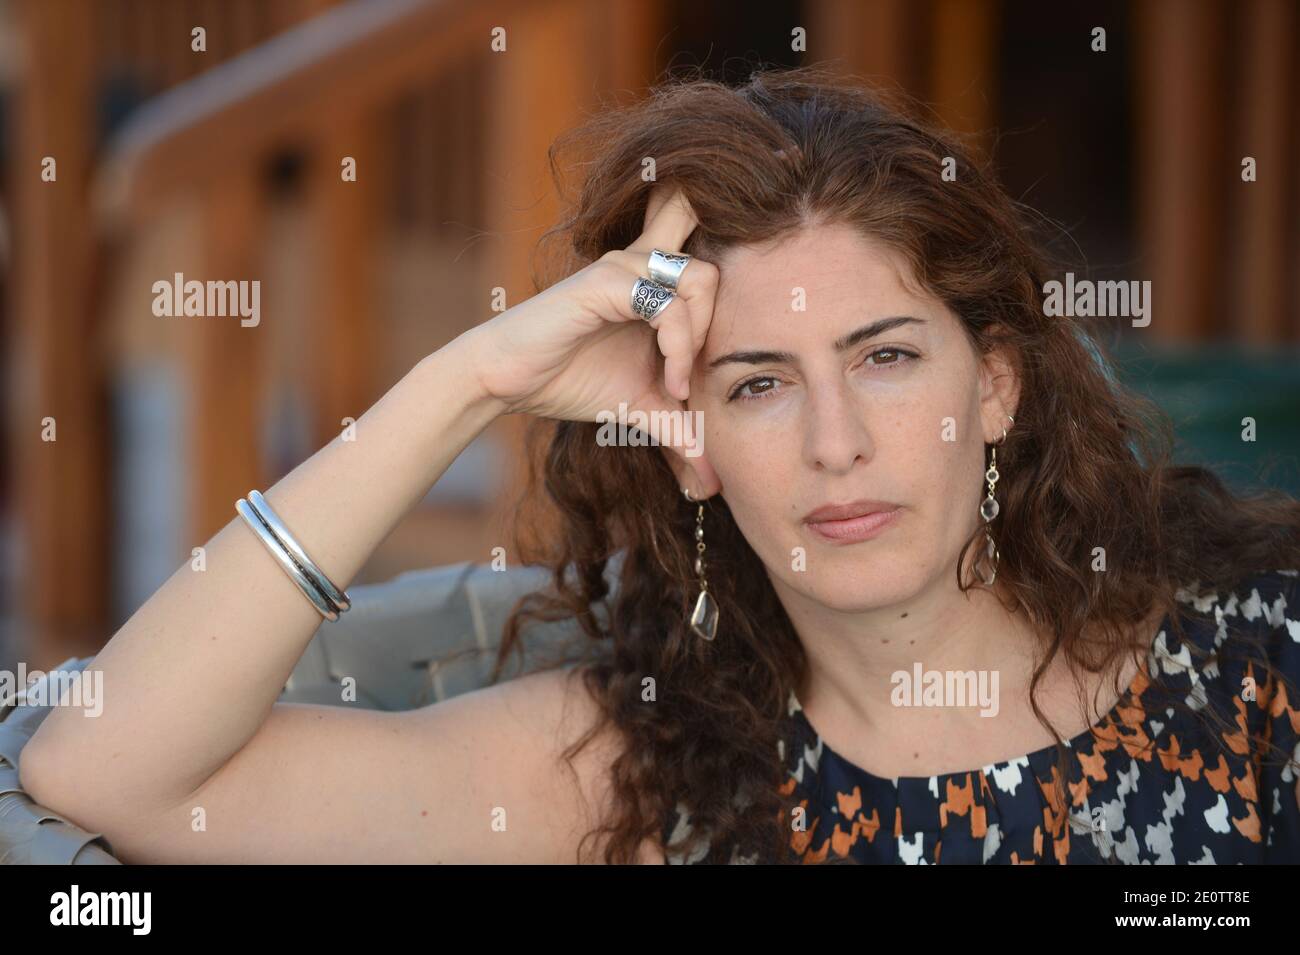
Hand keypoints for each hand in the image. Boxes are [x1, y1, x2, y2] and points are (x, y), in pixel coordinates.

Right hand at [464, 184, 719, 488]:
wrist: (507, 382)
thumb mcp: (640, 407)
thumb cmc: (569, 380)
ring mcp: (623, 267)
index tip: (707, 346)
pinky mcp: (605, 282)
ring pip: (700, 281)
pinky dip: (679, 347)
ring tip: (677, 388)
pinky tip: (667, 382)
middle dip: (718, 324)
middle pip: (716, 263)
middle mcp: (641, 262)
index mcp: (651, 278)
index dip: (730, 252)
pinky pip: (666, 305)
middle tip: (692, 375)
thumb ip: (680, 429)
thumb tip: (714, 481)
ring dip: (697, 343)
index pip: (698, 231)